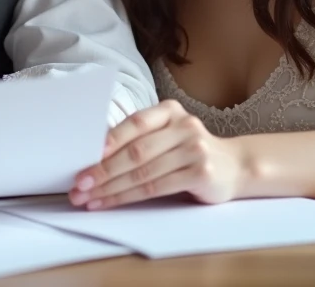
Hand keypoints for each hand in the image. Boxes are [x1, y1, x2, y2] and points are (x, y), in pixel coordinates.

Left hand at [70, 100, 244, 209]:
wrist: (235, 166)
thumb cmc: (189, 152)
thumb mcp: (168, 136)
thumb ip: (140, 139)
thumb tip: (93, 156)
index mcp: (170, 111)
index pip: (134, 123)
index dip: (108, 140)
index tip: (83, 156)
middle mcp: (184, 126)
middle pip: (135, 151)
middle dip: (102, 170)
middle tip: (79, 184)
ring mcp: (194, 149)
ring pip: (143, 172)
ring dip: (111, 188)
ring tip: (88, 198)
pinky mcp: (200, 173)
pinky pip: (157, 187)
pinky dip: (129, 197)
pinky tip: (111, 202)